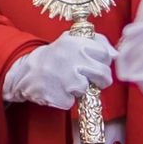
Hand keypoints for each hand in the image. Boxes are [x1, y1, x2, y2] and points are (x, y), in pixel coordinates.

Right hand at [2, 30, 116, 109]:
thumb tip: (115, 54)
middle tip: (92, 79)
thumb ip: (96, 42)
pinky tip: (58, 90)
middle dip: (101, 79)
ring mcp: (65, 79)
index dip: (103, 61)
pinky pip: (73, 102)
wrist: (27, 72)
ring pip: (88, 88)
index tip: (96, 63)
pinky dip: (68, 99)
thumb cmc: (55, 56)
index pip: (104, 54)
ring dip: (80, 89)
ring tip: (67, 81)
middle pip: (103, 74)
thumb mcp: (71, 41)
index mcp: (75, 43)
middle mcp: (71, 59)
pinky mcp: (60, 97)